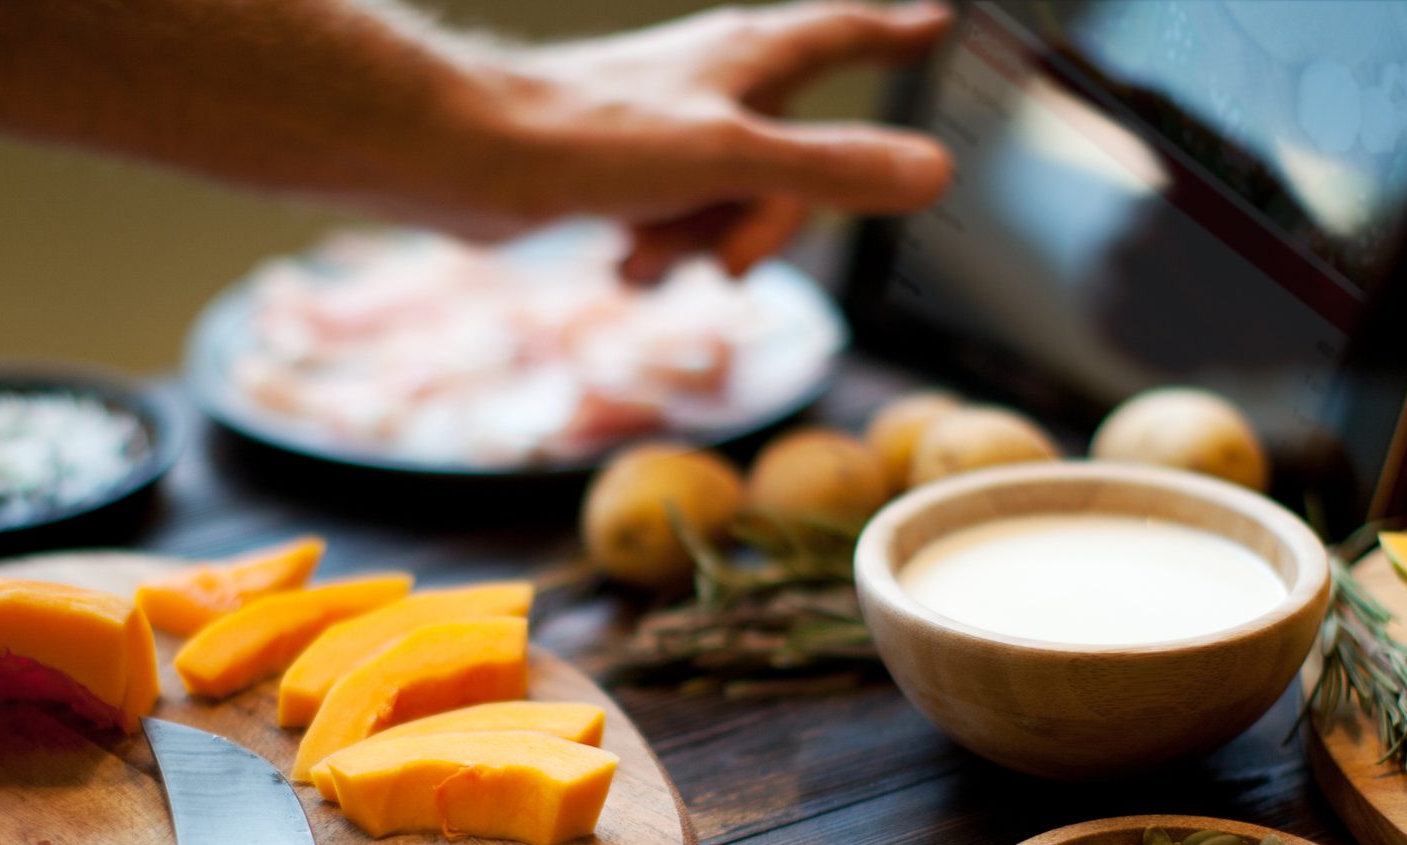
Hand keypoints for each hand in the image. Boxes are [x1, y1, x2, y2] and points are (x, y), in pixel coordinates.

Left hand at [453, 1, 953, 279]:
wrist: (469, 161)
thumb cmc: (590, 141)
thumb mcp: (731, 159)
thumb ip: (830, 167)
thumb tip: (933, 172)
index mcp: (750, 59)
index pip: (847, 31)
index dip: (896, 32)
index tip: (936, 22)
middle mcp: (716, 87)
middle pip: (797, 164)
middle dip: (766, 224)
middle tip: (723, 255)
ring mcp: (673, 131)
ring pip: (736, 206)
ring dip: (701, 246)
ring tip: (645, 248)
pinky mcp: (629, 176)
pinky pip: (680, 230)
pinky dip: (659, 255)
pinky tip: (620, 258)